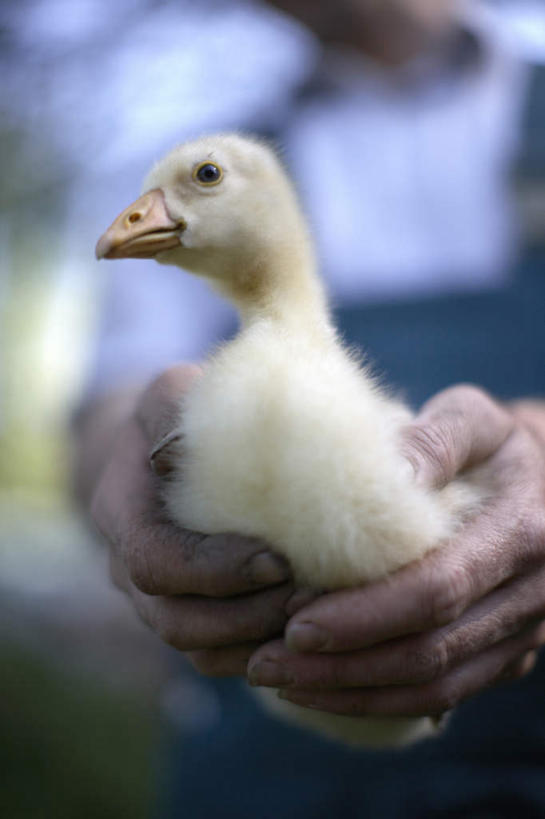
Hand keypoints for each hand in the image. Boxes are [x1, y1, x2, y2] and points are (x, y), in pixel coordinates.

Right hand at [90, 364, 298, 675]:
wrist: (165, 450)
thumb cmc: (180, 415)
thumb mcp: (175, 392)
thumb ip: (183, 407)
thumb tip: (214, 433)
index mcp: (122, 511)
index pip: (155, 561)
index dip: (214, 570)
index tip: (278, 559)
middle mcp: (130, 566)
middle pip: (176, 620)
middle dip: (245, 615)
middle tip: (311, 596)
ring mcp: (156, 598)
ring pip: (199, 649)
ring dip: (258, 640)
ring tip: (318, 614)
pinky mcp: (189, 613)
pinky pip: (217, 656)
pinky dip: (259, 652)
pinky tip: (306, 631)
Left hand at [248, 385, 544, 716]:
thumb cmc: (498, 447)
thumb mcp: (475, 420)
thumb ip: (437, 440)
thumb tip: (389, 473)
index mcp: (522, 533)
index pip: (438, 589)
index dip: (365, 613)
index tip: (294, 622)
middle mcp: (531, 594)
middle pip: (430, 649)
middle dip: (343, 663)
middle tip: (265, 661)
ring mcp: (523, 632)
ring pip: (436, 685)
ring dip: (353, 691)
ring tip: (281, 681)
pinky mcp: (507, 655)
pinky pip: (445, 694)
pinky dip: (381, 699)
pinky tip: (325, 689)